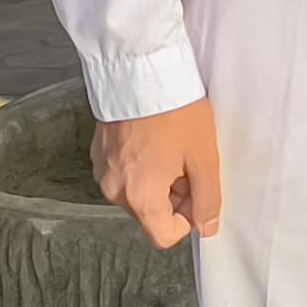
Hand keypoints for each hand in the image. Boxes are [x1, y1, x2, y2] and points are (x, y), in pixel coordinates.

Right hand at [94, 102, 222, 247]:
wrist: (141, 70)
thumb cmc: (174, 111)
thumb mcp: (203, 158)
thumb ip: (207, 199)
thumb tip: (207, 226)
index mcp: (139, 196)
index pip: (163, 236)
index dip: (187, 220)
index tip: (198, 193)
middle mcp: (114, 189)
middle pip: (150, 214)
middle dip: (174, 196)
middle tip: (188, 162)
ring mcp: (103, 171)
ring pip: (138, 193)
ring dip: (159, 180)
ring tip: (172, 147)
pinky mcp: (99, 154)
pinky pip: (125, 174)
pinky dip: (143, 166)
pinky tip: (155, 140)